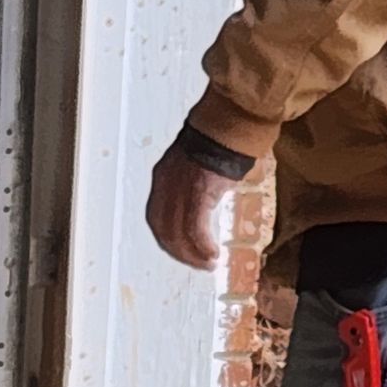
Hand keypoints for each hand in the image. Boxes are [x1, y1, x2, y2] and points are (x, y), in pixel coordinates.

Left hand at [145, 143, 232, 270]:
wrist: (229, 122)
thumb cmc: (219, 139)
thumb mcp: (195, 163)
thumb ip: (190, 183)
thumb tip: (200, 202)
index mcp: (162, 176)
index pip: (156, 218)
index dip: (167, 239)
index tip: (182, 250)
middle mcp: (165, 185)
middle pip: (164, 231)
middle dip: (180, 253)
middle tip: (197, 263)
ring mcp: (180, 190)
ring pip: (177, 235)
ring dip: (192, 255)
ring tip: (207, 264)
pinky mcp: (198, 194)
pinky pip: (195, 230)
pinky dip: (202, 247)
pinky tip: (212, 255)